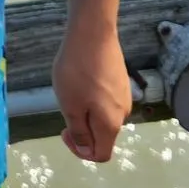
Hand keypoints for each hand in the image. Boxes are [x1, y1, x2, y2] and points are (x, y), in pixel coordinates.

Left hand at [52, 25, 133, 162]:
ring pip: (103, 116)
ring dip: (85, 112)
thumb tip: (87, 150)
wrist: (93, 33)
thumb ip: (79, 131)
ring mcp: (124, 95)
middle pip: (102, 135)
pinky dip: (92, 99)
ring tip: (70, 90)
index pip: (102, 154)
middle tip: (64, 108)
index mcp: (111, 124)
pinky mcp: (120, 80)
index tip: (65, 131)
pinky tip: (80, 80)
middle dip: (82, 129)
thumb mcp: (70, 106)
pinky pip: (106, 100)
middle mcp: (124, 113)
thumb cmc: (77, 71)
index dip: (81, 152)